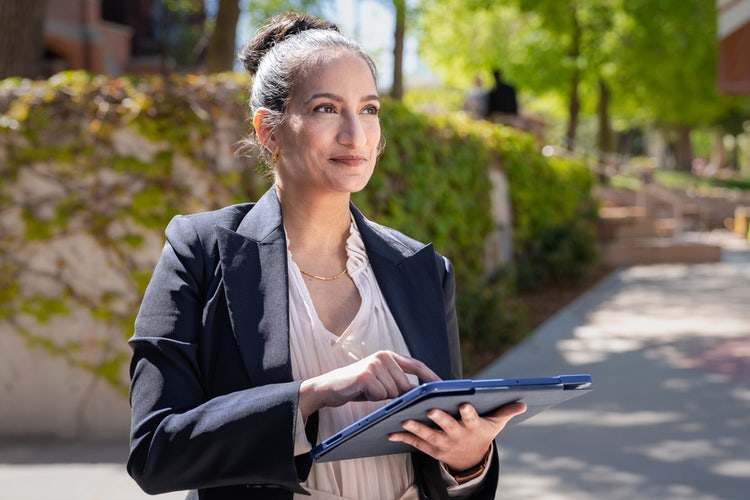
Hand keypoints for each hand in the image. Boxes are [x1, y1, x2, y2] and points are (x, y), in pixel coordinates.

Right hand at [298, 350, 439, 417]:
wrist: (329, 387)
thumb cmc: (357, 386)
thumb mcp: (381, 382)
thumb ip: (398, 382)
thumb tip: (420, 392)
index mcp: (389, 356)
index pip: (416, 365)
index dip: (430, 375)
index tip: (442, 385)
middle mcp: (383, 356)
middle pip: (405, 385)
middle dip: (395, 394)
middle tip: (376, 392)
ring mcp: (374, 364)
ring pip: (393, 392)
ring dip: (382, 397)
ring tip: (367, 390)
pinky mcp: (366, 375)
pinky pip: (381, 395)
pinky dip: (372, 398)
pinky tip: (361, 392)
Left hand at [387, 401, 526, 470]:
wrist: (470, 460)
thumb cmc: (481, 433)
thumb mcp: (495, 424)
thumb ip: (506, 412)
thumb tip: (523, 403)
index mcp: (472, 427)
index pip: (471, 419)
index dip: (468, 413)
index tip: (464, 405)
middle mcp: (457, 436)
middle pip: (447, 426)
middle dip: (439, 418)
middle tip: (431, 408)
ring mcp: (442, 443)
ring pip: (428, 435)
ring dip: (416, 427)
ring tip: (405, 419)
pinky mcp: (430, 449)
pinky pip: (415, 443)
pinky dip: (403, 438)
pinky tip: (391, 432)